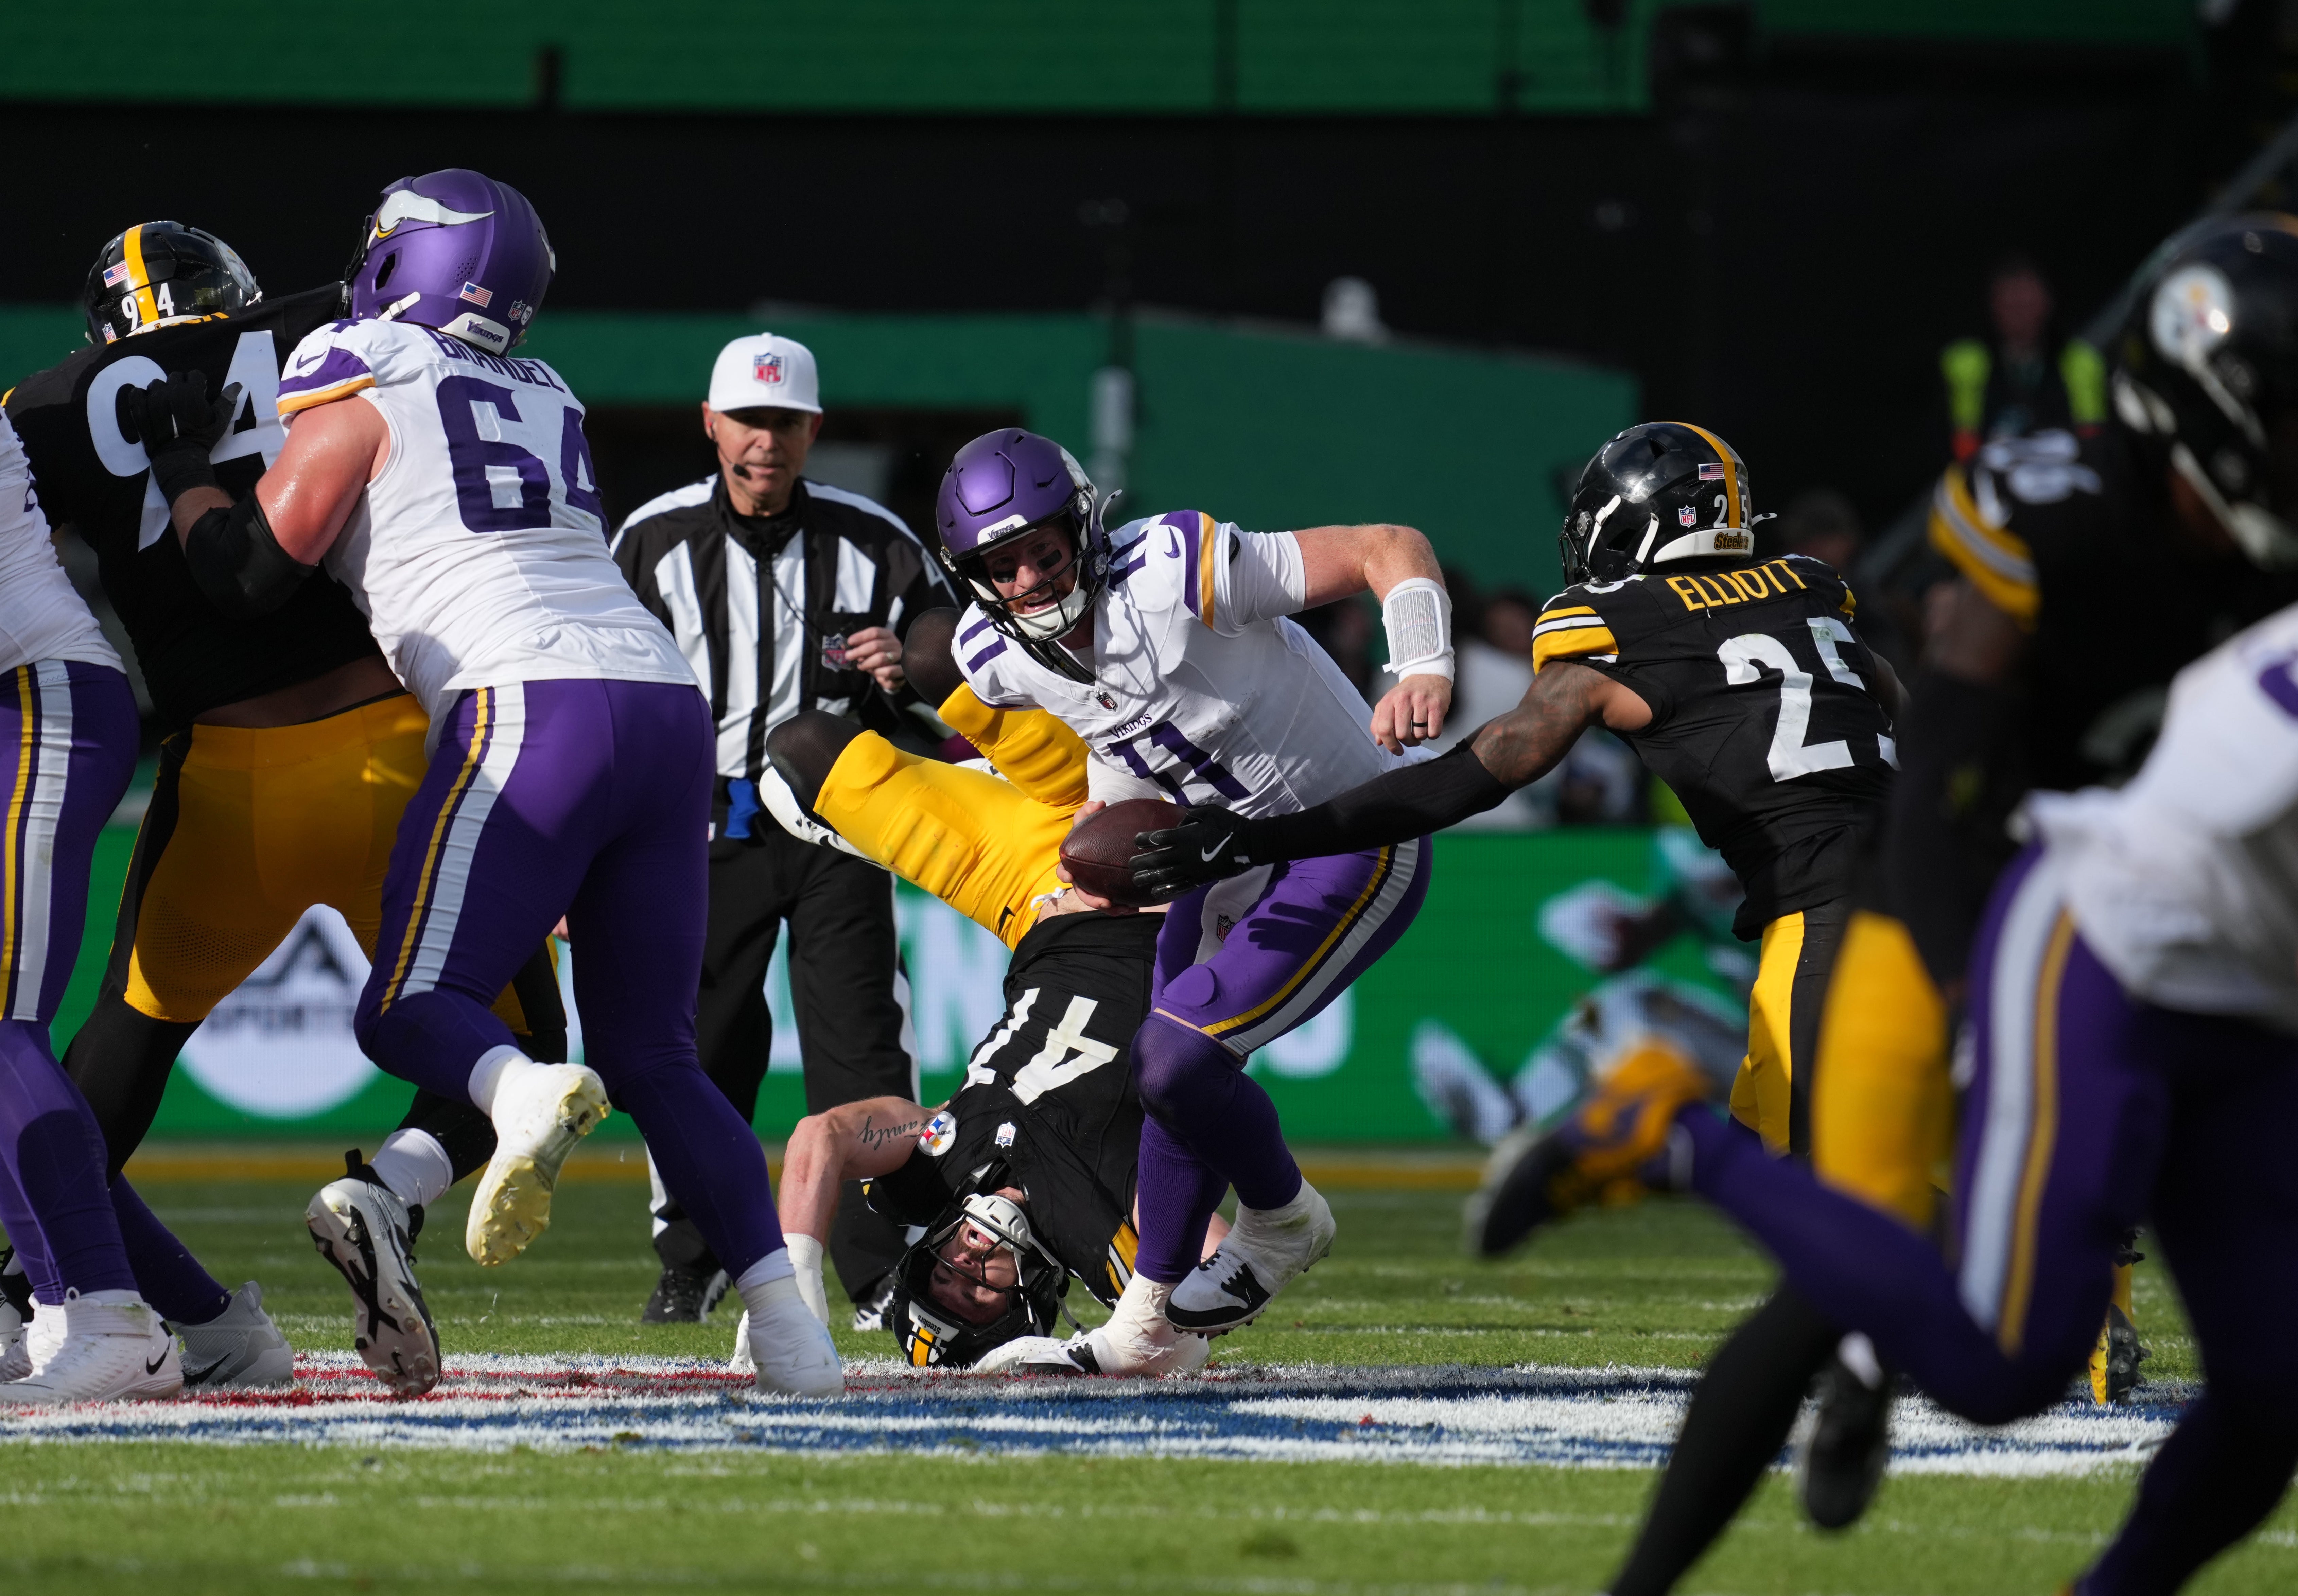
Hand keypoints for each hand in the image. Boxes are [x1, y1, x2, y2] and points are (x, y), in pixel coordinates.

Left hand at [119, 371, 241, 503]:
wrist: (179, 456)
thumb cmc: (202, 438)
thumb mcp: (220, 420)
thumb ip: (227, 400)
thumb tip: (237, 384)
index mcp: (191, 391)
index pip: (194, 375)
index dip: (198, 383)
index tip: (200, 391)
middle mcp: (170, 391)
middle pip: (174, 377)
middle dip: (180, 384)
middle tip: (183, 399)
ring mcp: (152, 399)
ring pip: (156, 384)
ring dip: (162, 390)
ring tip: (166, 403)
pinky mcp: (139, 408)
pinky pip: (136, 393)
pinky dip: (142, 396)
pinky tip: (148, 404)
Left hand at [844, 625, 904, 692]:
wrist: (896, 672)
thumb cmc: (879, 657)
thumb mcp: (869, 650)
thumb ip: (859, 647)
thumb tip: (843, 646)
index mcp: (888, 635)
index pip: (874, 632)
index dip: (860, 636)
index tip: (849, 642)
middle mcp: (895, 644)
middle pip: (875, 645)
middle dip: (859, 651)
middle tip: (848, 656)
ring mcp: (900, 656)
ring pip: (881, 658)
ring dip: (867, 663)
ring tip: (860, 666)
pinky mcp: (902, 670)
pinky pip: (888, 671)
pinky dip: (878, 673)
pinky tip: (875, 673)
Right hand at [1054, 800, 1135, 913]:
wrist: (1107, 833)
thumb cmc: (1093, 826)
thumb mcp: (1089, 815)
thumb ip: (1090, 809)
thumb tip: (1099, 804)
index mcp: (1072, 861)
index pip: (1063, 869)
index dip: (1065, 874)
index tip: (1070, 877)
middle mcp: (1082, 876)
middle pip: (1082, 893)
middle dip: (1092, 900)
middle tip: (1106, 902)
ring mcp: (1094, 885)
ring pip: (1098, 902)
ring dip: (1110, 908)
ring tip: (1126, 909)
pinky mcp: (1108, 890)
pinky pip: (1113, 904)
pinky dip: (1122, 907)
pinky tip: (1134, 907)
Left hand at [1128, 804, 1256, 901]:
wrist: (1249, 844)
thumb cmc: (1229, 824)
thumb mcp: (1209, 812)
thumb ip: (1191, 815)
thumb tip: (1179, 820)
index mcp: (1187, 836)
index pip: (1161, 838)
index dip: (1146, 839)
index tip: (1136, 840)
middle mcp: (1186, 854)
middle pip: (1159, 859)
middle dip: (1143, 861)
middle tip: (1130, 864)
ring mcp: (1193, 868)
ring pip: (1166, 874)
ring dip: (1150, 877)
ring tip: (1136, 879)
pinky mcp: (1201, 878)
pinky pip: (1181, 885)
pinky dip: (1168, 889)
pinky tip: (1156, 892)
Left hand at [1369, 673, 1451, 752]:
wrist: (1428, 675)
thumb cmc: (1407, 693)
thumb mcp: (1388, 702)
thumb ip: (1379, 721)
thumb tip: (1379, 741)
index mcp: (1389, 700)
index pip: (1384, 729)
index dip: (1390, 745)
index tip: (1396, 750)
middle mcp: (1403, 700)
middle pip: (1402, 735)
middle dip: (1407, 742)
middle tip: (1411, 740)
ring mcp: (1421, 701)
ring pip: (1419, 735)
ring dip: (1420, 738)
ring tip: (1420, 729)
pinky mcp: (1437, 705)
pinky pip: (1434, 731)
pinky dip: (1432, 734)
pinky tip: (1430, 727)